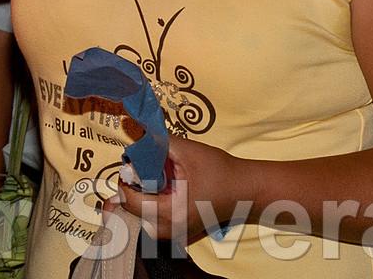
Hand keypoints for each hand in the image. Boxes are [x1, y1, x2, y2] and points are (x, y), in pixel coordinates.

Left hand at [108, 136, 246, 244]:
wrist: (246, 190)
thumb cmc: (219, 170)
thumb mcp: (186, 150)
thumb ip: (156, 143)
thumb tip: (132, 138)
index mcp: (171, 212)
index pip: (129, 201)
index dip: (126, 179)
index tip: (134, 164)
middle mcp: (170, 230)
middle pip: (131, 210)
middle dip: (131, 188)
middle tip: (141, 171)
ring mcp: (175, 234)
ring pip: (139, 216)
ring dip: (139, 197)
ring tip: (152, 180)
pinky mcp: (179, 233)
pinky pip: (152, 220)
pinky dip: (149, 205)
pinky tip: (161, 190)